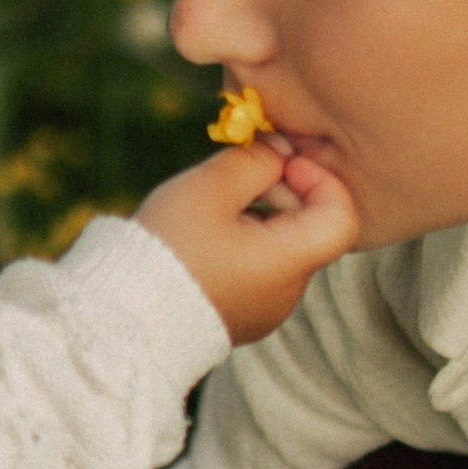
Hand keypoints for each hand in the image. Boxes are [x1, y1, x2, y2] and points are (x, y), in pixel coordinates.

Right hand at [135, 140, 353, 344]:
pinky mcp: (244, 318)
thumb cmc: (169, 248)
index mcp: (289, 263)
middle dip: (281, 192)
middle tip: (234, 179)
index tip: (278, 165)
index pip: (342, 215)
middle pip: (310, 228)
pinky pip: (260, 271)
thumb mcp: (211, 188)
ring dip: (258, 218)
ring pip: (282, 248)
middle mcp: (288, 293)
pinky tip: (204, 238)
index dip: (319, 179)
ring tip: (210, 210)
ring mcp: (267, 310)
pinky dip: (243, 245)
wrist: (124, 316)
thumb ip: (256, 160)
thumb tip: (281, 150)